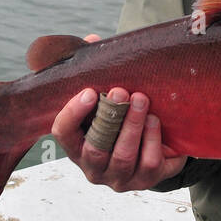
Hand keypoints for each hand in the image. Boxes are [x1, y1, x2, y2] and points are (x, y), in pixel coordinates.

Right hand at [51, 35, 188, 190]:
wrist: (157, 142)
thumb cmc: (123, 116)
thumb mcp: (106, 96)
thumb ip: (95, 71)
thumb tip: (93, 40)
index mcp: (76, 146)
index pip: (62, 133)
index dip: (72, 113)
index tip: (89, 91)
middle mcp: (94, 168)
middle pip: (96, 148)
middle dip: (110, 118)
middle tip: (121, 91)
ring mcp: (120, 178)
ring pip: (123, 157)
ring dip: (133, 126)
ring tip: (143, 100)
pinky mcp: (147, 181)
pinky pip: (150, 164)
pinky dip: (153, 140)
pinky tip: (156, 120)